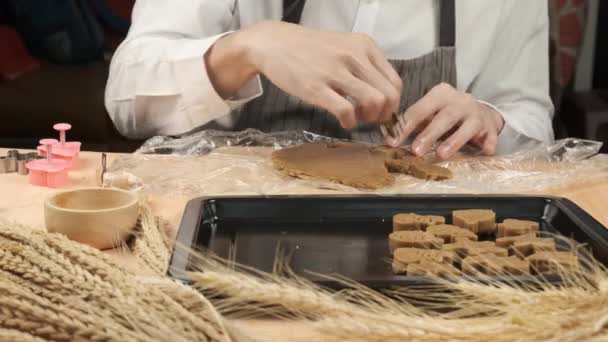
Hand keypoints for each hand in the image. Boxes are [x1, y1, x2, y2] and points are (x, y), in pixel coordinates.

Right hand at [237, 21, 401, 127]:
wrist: (274, 43)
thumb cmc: (310, 49)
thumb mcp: (344, 46)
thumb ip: (364, 65)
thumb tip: (382, 95)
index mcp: (365, 46)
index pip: (395, 82)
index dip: (392, 103)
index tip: (381, 111)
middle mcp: (354, 56)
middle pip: (388, 95)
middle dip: (384, 114)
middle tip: (371, 119)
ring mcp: (335, 71)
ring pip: (373, 102)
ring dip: (369, 119)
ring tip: (357, 118)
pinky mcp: (317, 87)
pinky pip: (346, 111)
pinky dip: (350, 123)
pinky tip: (344, 122)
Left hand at [388, 83, 503, 159]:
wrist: (480, 111)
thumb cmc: (447, 114)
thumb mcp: (430, 113)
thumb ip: (413, 123)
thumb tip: (390, 138)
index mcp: (440, 94)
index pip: (420, 109)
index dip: (406, 126)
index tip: (393, 141)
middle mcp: (459, 101)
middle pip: (444, 117)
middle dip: (429, 135)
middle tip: (415, 151)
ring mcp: (476, 113)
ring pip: (466, 126)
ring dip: (454, 141)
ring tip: (441, 155)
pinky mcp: (489, 126)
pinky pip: (490, 135)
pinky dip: (488, 142)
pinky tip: (485, 151)